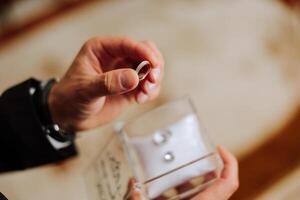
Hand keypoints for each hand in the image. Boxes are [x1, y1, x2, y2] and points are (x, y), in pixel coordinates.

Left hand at [48, 37, 163, 130]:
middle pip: (145, 52)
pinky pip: (148, 85)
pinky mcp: (130, 88)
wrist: (68, 117)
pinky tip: (141, 99)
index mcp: (101, 50)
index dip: (143, 52)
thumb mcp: (85, 90)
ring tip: (145, 94)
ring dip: (154, 80)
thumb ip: (109, 83)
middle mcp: (116, 58)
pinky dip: (151, 92)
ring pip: (150, 68)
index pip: (127, 44)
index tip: (153, 65)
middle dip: (153, 65)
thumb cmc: (70, 98)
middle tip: (152, 80)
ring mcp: (125, 73)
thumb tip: (134, 77)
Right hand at [128, 146, 238, 199]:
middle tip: (189, 156)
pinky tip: (158, 191)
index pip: (228, 183)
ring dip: (186, 181)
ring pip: (198, 193)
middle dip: (201, 168)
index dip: (229, 163)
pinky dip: (175, 194)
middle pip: (213, 184)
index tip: (218, 148)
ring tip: (170, 170)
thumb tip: (133, 185)